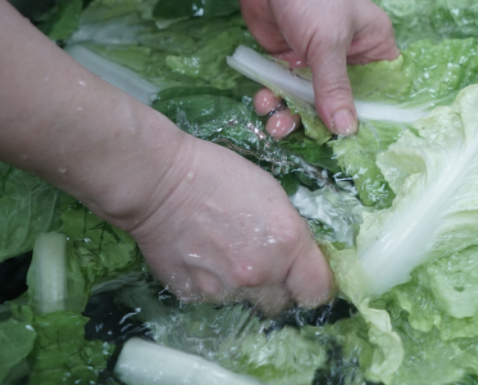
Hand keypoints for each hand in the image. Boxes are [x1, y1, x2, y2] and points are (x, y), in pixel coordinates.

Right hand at [125, 134, 332, 311]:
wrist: (159, 183)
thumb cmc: (219, 174)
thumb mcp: (273, 194)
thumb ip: (290, 232)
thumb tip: (296, 256)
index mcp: (288, 244)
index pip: (318, 291)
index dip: (314, 283)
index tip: (305, 275)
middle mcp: (261, 274)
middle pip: (282, 302)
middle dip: (277, 285)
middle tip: (261, 258)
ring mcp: (225, 290)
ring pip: (247, 300)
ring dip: (244, 284)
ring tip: (225, 250)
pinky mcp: (194, 296)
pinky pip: (215, 297)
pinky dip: (214, 282)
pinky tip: (203, 255)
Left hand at [239, 0, 398, 135]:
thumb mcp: (328, 43)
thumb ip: (334, 88)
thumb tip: (347, 130)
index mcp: (374, 47)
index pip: (379, 92)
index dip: (366, 117)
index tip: (348, 143)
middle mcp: (349, 56)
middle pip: (340, 101)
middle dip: (318, 120)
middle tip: (297, 133)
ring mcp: (317, 58)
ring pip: (308, 98)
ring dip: (291, 112)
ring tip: (273, 123)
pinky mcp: (289, 57)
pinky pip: (285, 87)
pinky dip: (274, 97)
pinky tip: (263, 102)